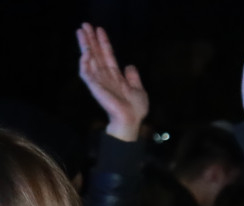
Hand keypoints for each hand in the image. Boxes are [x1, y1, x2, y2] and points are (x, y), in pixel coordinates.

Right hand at [77, 24, 147, 141]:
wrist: (131, 120)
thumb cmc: (135, 109)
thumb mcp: (139, 89)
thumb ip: (133, 77)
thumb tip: (129, 65)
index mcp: (115, 76)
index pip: (107, 55)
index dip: (104, 42)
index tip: (100, 29)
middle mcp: (105, 76)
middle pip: (96, 53)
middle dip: (91, 39)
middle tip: (85, 24)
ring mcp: (99, 81)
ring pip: (89, 59)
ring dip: (85, 45)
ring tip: (81, 31)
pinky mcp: (94, 87)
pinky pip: (86, 72)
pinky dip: (85, 62)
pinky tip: (85, 52)